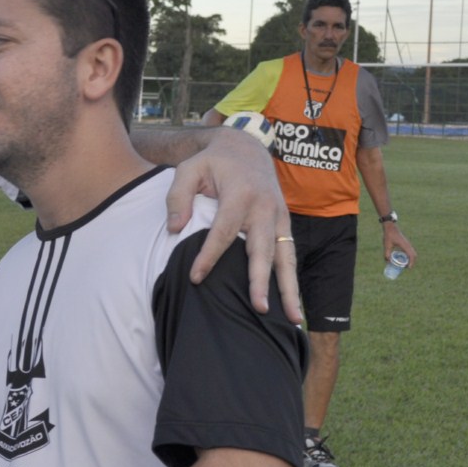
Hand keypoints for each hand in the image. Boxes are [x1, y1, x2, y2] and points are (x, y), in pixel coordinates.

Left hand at [165, 129, 301, 322]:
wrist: (247, 147)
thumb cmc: (213, 162)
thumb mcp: (188, 168)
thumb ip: (177, 197)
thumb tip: (174, 229)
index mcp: (241, 194)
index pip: (223, 232)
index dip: (209, 256)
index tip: (195, 278)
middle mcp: (265, 207)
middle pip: (262, 250)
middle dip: (261, 280)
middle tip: (259, 308)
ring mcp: (279, 217)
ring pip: (286, 257)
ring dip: (290, 289)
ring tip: (293, 319)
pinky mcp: (284, 224)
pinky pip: (289, 255)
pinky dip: (291, 279)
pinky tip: (292, 304)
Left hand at [383, 224, 416, 268]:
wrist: (391, 228)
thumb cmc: (389, 236)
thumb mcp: (387, 245)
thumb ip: (386, 253)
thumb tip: (387, 262)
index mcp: (405, 246)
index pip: (411, 255)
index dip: (411, 262)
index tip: (408, 268)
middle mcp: (408, 245)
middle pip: (414, 255)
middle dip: (412, 262)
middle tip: (407, 268)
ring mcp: (408, 244)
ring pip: (413, 253)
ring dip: (411, 259)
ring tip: (406, 264)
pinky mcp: (406, 243)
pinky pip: (410, 251)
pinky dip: (409, 255)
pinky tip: (404, 258)